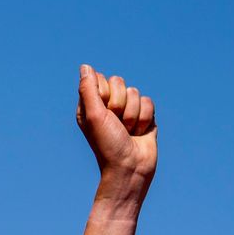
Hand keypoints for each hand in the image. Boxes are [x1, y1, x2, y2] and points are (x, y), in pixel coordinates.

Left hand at [76, 65, 156, 193]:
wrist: (130, 168)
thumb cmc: (108, 145)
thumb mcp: (93, 116)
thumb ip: (88, 89)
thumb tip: (84, 66)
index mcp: (91, 105)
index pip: (100, 79)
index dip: (104, 94)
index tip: (103, 113)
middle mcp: (108, 106)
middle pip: (119, 82)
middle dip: (120, 104)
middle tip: (116, 124)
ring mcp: (127, 110)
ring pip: (135, 92)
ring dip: (132, 115)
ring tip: (128, 132)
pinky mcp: (144, 116)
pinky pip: (149, 102)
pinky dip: (145, 118)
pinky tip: (139, 133)